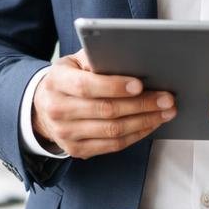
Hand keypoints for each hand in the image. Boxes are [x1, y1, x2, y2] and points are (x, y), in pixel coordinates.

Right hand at [31, 51, 176, 157]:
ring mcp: (66, 133)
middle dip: (141, 105)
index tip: (139, 84)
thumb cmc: (67, 80)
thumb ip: (95, 59)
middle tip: (166, 98)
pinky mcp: (76, 150)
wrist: (43, 108)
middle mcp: (58, 110)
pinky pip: (112, 145)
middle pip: (106, 110)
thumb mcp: (73, 62)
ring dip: (144, 121)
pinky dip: (136, 135)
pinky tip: (150, 124)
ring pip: (112, 131)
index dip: (114, 86)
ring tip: (165, 112)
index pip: (86, 86)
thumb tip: (127, 60)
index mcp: (56, 82)